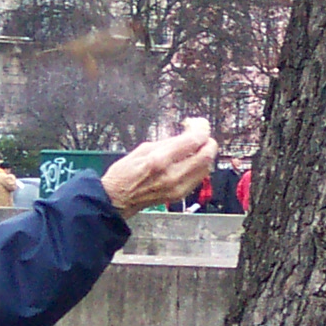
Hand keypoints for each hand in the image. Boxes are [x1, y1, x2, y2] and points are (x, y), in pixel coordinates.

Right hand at [100, 119, 215, 215]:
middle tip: (201, 136)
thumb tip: (186, 135)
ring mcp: (178, 187)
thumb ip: (168, 142)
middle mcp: (173, 175)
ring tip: (194, 148)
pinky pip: (199, 177)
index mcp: (160, 159)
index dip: (201, 129)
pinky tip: (190, 161)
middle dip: (208, 141)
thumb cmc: (124, 174)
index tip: (197, 124)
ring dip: (205, 154)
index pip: (194, 141)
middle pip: (207, 155)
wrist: (117, 200)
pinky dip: (199, 166)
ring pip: (206, 167)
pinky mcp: (180, 195)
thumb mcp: (143, 148)